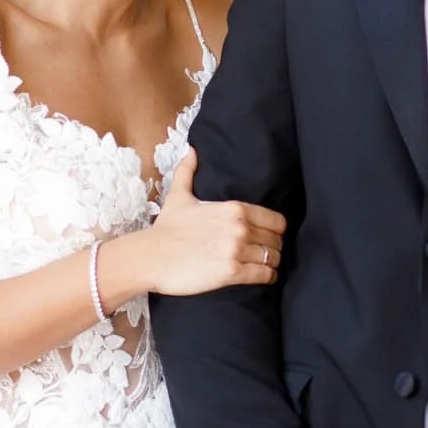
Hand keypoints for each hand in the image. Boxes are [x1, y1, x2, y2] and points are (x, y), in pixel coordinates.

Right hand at [137, 151, 286, 296]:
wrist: (150, 256)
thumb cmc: (165, 229)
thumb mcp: (178, 196)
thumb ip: (188, 172)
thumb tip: (191, 150)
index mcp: (235, 208)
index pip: (276, 220)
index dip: (275, 230)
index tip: (268, 237)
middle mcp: (240, 227)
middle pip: (277, 240)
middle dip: (273, 248)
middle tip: (266, 254)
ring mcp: (237, 250)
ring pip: (273, 258)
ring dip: (271, 263)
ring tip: (264, 266)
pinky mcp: (232, 272)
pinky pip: (264, 274)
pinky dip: (267, 277)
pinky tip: (263, 278)